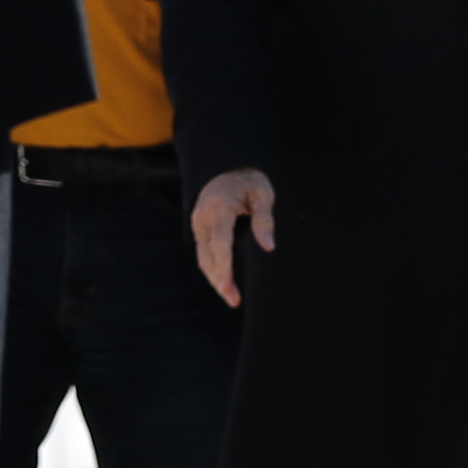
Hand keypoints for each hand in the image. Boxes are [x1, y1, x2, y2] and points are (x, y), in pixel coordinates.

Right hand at [189, 171, 275, 305]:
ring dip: (215, 279)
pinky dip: (212, 269)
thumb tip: (269, 247)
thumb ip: (264, 220)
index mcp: (219, 209)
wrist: (227, 166)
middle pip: (208, 257)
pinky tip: (224, 282)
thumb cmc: (249, 179)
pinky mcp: (199, 229)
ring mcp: (199, 224)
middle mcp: (204, 219)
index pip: (220, 244)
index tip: (229, 288)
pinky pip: (203, 253)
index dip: (224, 269)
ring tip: (232, 298)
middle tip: (235, 301)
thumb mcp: (263, 194)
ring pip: (203, 258)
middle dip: (220, 281)